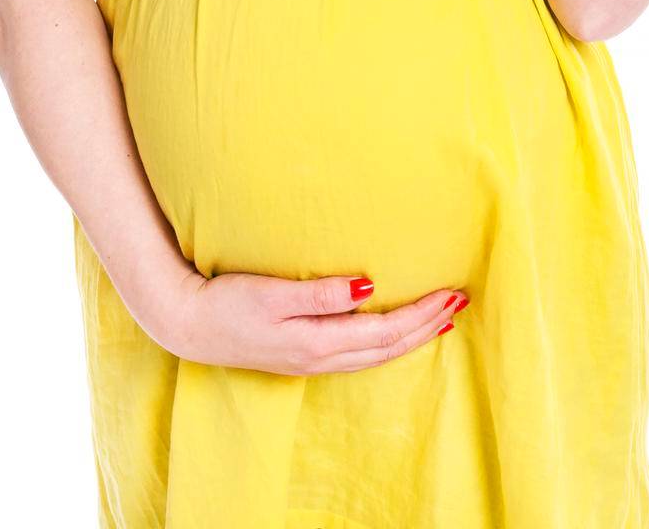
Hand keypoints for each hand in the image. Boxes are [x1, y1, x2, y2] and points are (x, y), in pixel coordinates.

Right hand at [158, 268, 469, 375]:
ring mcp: (313, 361)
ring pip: (377, 354)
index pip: (387, 331)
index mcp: (319, 342)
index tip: (452, 294)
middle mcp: (322, 358)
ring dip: (412, 337)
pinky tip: (393, 330)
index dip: (422, 314)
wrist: (189, 324)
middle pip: (390, 347)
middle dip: (427, 326)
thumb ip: (323, 293)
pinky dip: (388, 342)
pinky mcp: (304, 355)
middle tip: (460, 302)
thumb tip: (370, 288)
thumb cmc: (228, 302)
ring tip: (440, 318)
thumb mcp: (274, 293)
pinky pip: (361, 353)